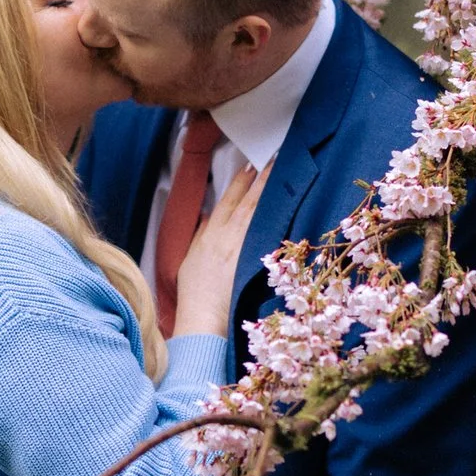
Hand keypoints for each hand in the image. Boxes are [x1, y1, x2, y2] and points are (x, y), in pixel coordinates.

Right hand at [173, 161, 268, 336]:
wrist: (203, 315)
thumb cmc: (195, 292)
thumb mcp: (190, 258)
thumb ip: (200, 235)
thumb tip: (207, 217)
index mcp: (210, 234)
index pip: (227, 201)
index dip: (239, 183)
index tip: (250, 166)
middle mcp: (226, 236)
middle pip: (246, 202)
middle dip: (260, 179)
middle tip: (274, 160)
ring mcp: (240, 247)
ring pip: (258, 213)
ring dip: (269, 192)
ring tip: (281, 174)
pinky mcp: (252, 261)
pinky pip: (266, 234)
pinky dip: (275, 218)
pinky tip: (285, 206)